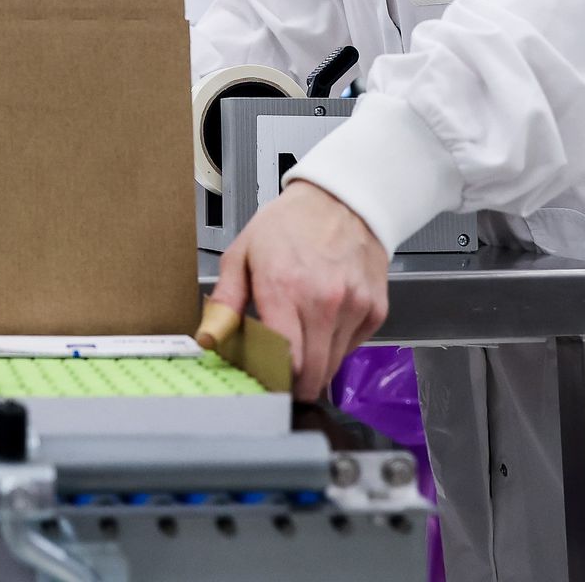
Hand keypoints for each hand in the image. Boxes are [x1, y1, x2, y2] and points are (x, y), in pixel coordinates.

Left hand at [207, 181, 388, 400]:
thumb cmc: (290, 224)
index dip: (274, 380)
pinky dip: (337, 346)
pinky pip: (353, 347)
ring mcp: (354, 307)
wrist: (341, 200)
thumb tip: (209, 336)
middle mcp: (324, 302)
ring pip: (334, 365)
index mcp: (285, 288)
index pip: (284, 360)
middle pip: (312, 372)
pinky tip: (324, 326)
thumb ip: (225, 300)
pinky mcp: (375, 310)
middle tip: (281, 379)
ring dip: (316, 366)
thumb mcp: (242, 253)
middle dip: (295, 384)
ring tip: (301, 347)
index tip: (265, 382)